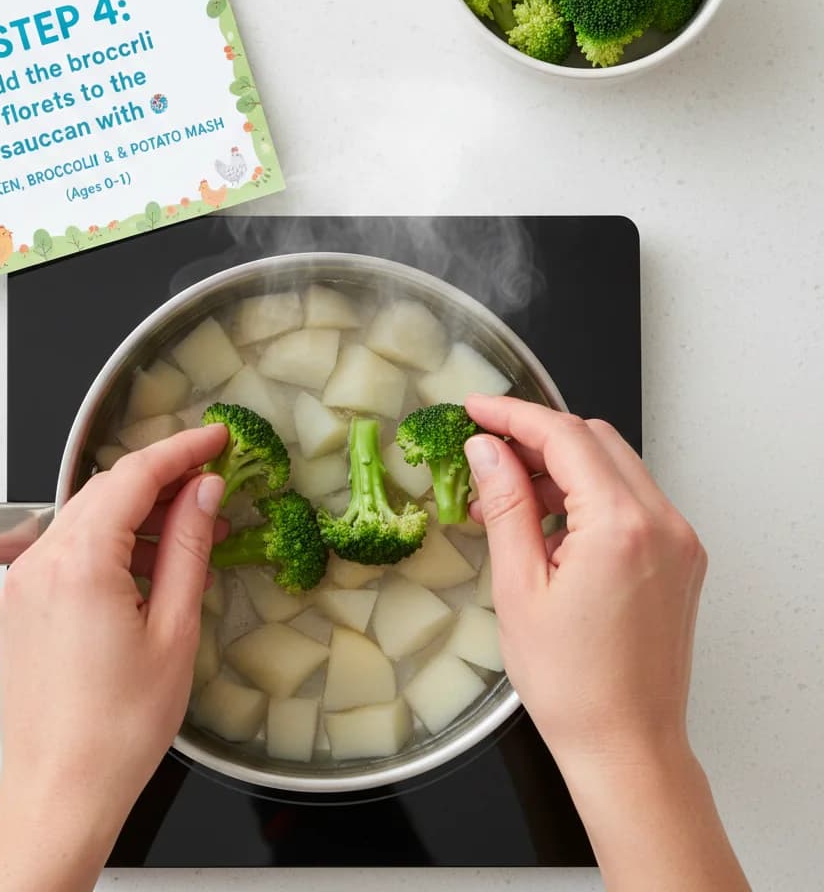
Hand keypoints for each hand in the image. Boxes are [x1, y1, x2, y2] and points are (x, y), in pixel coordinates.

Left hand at [0, 425, 226, 891]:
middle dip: (162, 478)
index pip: (135, 475)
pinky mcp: (19, 604)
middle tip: (211, 482)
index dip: (181, 450)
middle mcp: (40, 562)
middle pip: (107, 489)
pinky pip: (68, 549)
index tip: (214, 439)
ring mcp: (23, 583)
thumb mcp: (174, 628)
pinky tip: (147, 565)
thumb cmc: (116, 728)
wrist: (60, 789)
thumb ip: (188, 547)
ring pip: (86, 516)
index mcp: (79, 562)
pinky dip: (110, 543)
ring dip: (137, 512)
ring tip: (190, 532)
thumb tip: (204, 493)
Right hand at [464, 395, 747, 890]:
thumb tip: (487, 451)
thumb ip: (505, 505)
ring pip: (614, 465)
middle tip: (486, 452)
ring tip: (507, 499)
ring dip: (561, 468)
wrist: (627, 745)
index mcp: (620, 526)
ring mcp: (678, 540)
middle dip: (537, 437)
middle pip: (594, 440)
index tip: (476, 410)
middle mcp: (661, 523)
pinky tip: (547, 523)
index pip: (564, 437)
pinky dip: (588, 496)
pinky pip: (631, 500)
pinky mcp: (679, 558)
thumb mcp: (518, 588)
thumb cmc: (573, 685)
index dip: (513, 415)